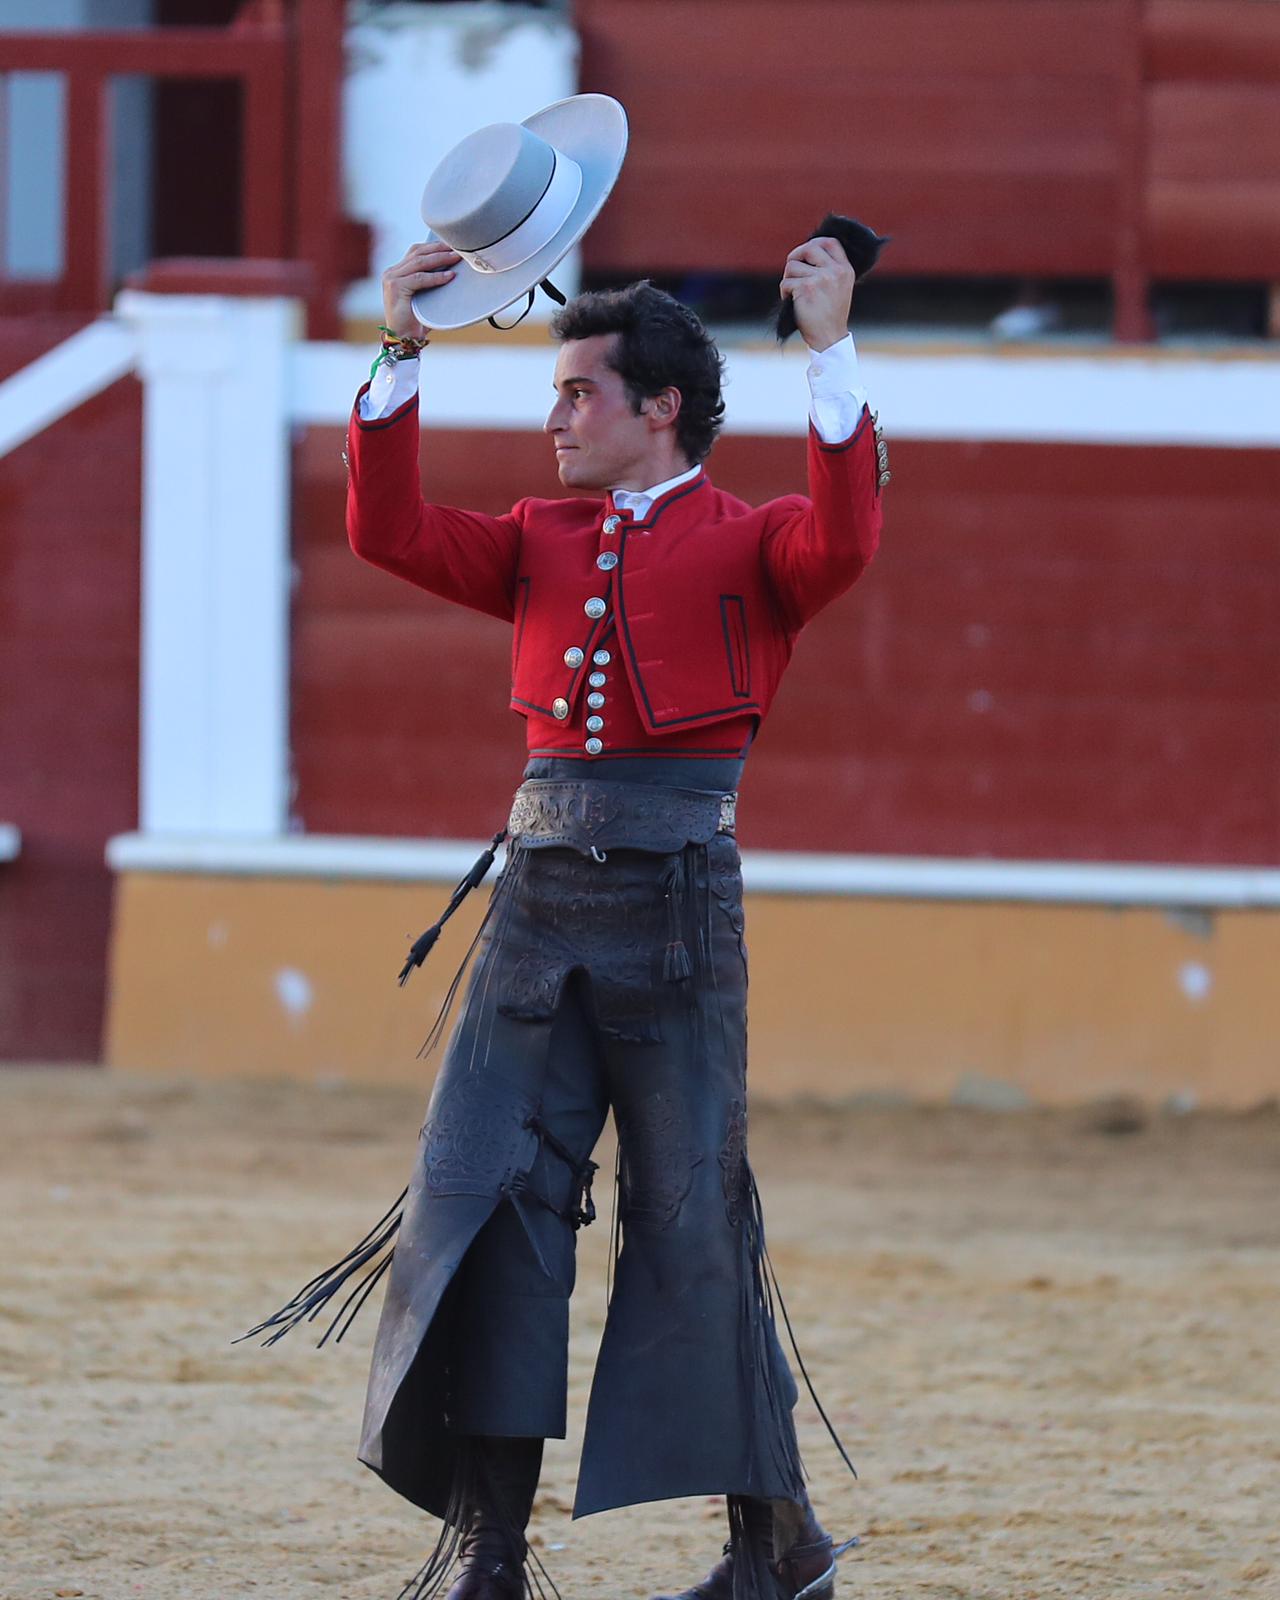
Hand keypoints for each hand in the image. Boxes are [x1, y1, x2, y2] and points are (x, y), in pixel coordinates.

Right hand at [381, 241, 462, 336]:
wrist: (403, 339)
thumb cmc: (416, 321)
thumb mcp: (424, 296)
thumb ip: (430, 282)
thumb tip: (453, 271)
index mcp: (396, 272)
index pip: (416, 251)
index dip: (434, 246)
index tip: (452, 245)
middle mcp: (392, 272)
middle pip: (418, 252)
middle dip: (439, 249)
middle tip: (458, 248)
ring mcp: (391, 278)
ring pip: (419, 262)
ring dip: (440, 259)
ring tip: (456, 258)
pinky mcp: (395, 287)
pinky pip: (420, 278)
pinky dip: (436, 277)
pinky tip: (449, 277)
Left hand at [779, 237, 855, 351]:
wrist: (829, 337)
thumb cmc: (830, 315)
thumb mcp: (839, 287)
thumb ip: (829, 269)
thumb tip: (806, 251)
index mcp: (845, 269)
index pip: (830, 242)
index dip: (814, 243)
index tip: (805, 254)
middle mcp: (835, 271)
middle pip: (809, 248)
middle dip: (795, 256)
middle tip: (792, 270)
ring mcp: (821, 279)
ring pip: (792, 266)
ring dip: (788, 279)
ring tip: (793, 293)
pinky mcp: (806, 288)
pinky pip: (786, 282)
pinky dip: (784, 292)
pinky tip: (791, 302)